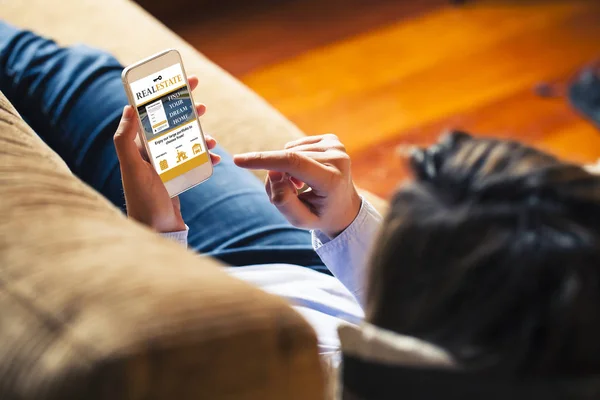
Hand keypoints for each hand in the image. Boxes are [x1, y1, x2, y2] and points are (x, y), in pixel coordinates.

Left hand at [113, 76, 219, 232]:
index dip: (163, 95)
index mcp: (137, 147)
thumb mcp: (132, 168)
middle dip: (185, 111)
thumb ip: (125, 139)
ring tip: (211, 136)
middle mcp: (149, 154)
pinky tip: (216, 159)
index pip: (150, 113)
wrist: (157, 231)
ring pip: (184, 141)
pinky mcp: (176, 178)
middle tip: (200, 100)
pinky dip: (205, 158)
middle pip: (170, 124)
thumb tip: (129, 107)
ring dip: (198, 135)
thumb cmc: (143, 201)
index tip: (178, 82)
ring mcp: (164, 166)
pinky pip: (193, 161)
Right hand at [234, 134, 360, 236]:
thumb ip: (283, 201)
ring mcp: (337, 146)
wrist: (345, 207)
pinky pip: (296, 146)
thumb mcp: (300, 220)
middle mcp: (338, 159)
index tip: (239, 160)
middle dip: (277, 176)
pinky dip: (294, 160)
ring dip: (286, 169)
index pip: (292, 163)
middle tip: (291, 193)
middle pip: (288, 160)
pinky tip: (307, 173)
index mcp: (332, 180)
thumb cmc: (320, 215)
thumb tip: (273, 172)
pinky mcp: (332, 140)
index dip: (264, 160)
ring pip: (290, 152)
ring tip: (301, 186)